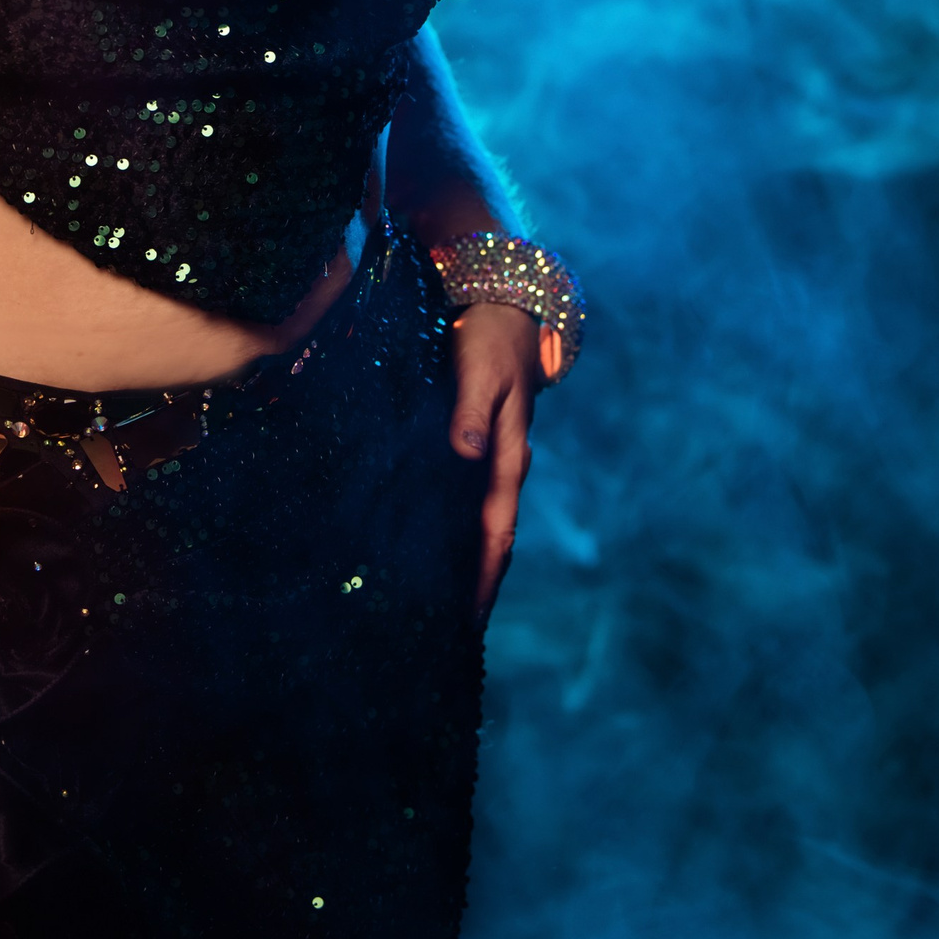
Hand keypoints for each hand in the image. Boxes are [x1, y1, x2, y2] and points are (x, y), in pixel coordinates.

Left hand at [447, 301, 537, 615]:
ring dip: (463, 558)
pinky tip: (428, 541)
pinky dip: (452, 525)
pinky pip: (464, 497)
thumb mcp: (480, 371)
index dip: (486, 574)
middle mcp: (502, 465)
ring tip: (435, 599)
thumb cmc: (489, 339)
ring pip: (478, 520)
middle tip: (448, 630)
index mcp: (509, 456)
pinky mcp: (473, 445)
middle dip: (476, 582)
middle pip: (491, 537)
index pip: (498, 529)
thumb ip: (471, 412)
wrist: (502, 308)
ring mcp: (490, 458)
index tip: (471, 617)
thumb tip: (464, 453)